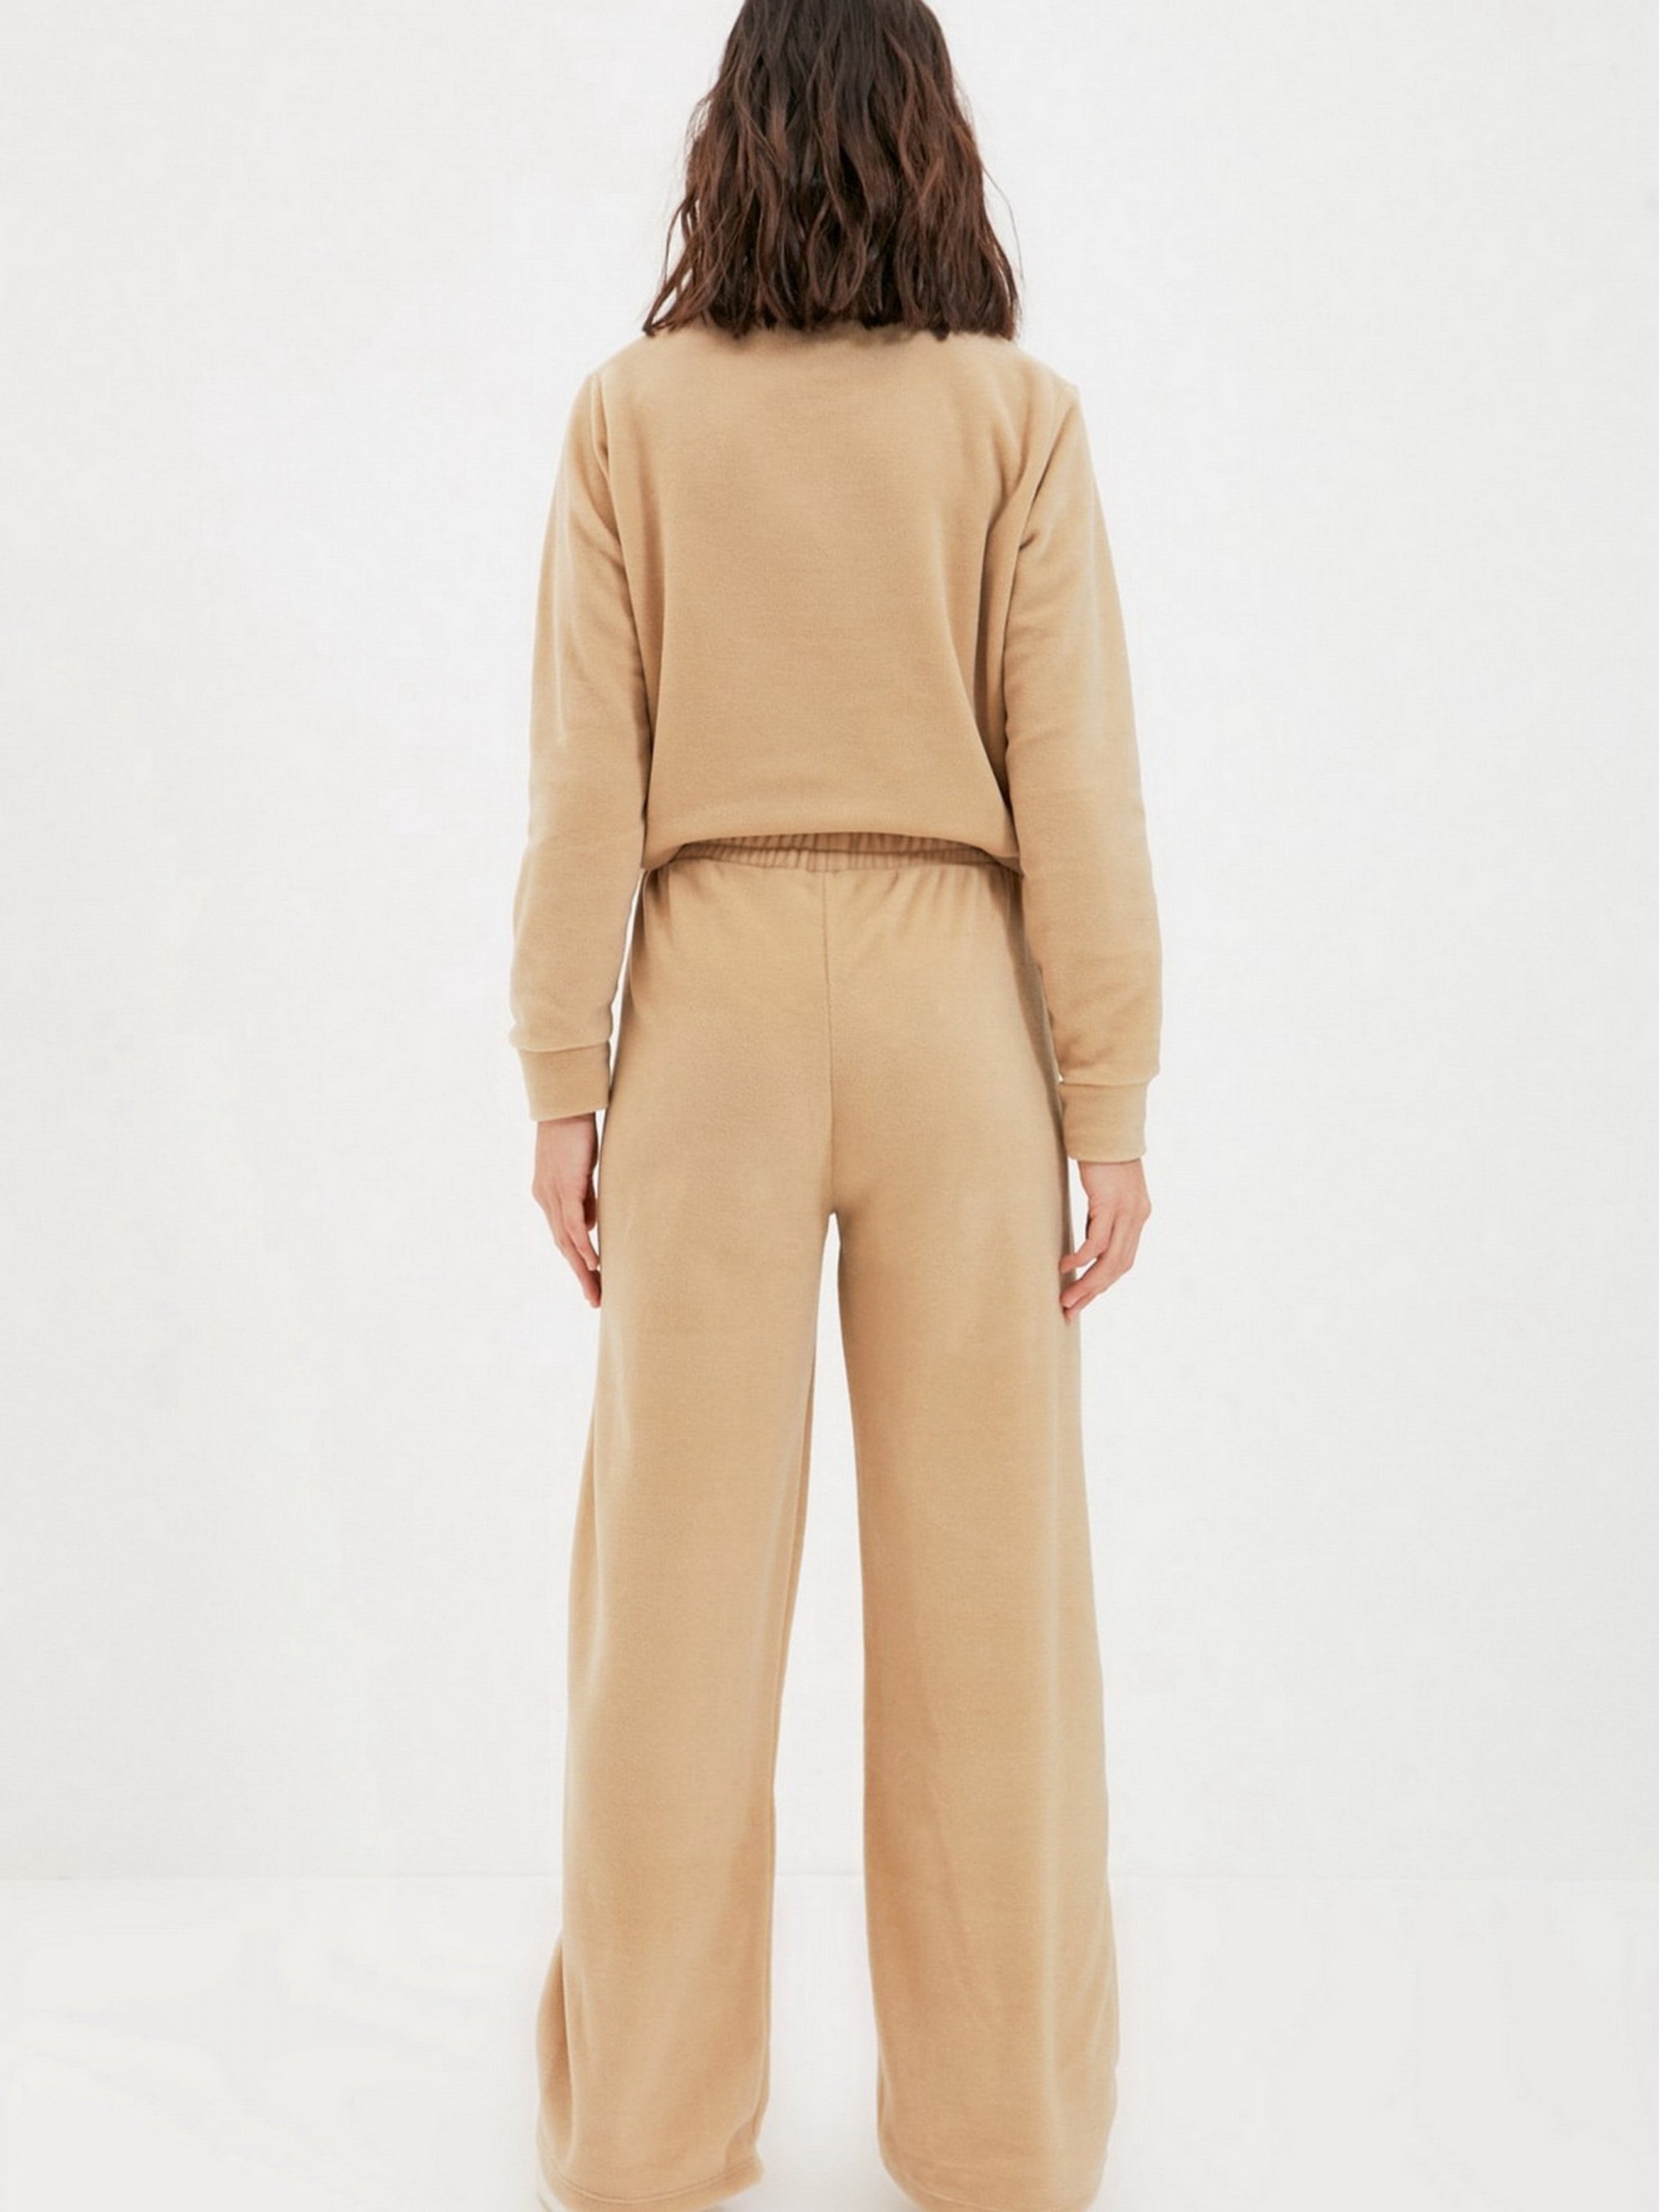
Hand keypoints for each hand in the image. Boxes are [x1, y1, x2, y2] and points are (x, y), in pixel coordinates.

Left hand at [532, 1114, 600, 1306]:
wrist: (565, 1104)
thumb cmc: (575, 1131)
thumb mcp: (581, 1170)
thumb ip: (585, 1199)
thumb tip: (592, 1225)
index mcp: (548, 1196)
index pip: (562, 1236)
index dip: (576, 1260)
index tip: (590, 1281)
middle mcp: (546, 1199)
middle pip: (562, 1246)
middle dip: (580, 1275)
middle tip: (594, 1299)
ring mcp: (553, 1194)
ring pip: (567, 1241)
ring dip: (582, 1269)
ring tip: (596, 1291)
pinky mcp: (565, 1185)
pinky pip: (574, 1223)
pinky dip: (583, 1245)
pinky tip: (593, 1263)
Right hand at [1059, 1158, 1150, 1319]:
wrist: (1107, 1125)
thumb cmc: (1102, 1155)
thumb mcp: (1107, 1190)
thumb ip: (1103, 1214)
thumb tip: (1090, 1238)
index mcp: (1138, 1216)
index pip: (1123, 1260)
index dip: (1103, 1282)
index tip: (1083, 1298)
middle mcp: (1137, 1217)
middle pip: (1118, 1267)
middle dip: (1094, 1291)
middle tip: (1071, 1309)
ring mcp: (1126, 1211)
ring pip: (1109, 1260)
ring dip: (1088, 1283)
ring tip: (1067, 1297)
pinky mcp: (1110, 1203)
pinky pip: (1097, 1240)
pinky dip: (1082, 1257)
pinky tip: (1067, 1265)